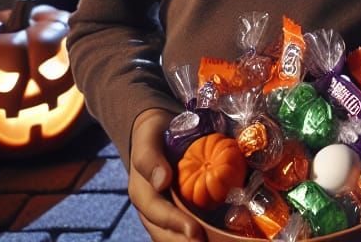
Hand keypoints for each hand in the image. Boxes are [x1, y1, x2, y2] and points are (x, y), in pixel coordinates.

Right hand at [129, 107, 202, 241]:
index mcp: (141, 193)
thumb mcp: (148, 139)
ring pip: (173, 236)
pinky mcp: (177, 211)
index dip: (175, 224)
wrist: (157, 131)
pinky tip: (218, 235)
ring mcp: (164, 212)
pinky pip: (185, 229)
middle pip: (164, 234)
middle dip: (185, 241)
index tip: (194, 232)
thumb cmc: (153, 134)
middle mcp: (151, 209)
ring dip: (190, 241)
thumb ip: (150, 158)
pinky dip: (198, 234)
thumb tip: (161, 181)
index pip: (157, 213)